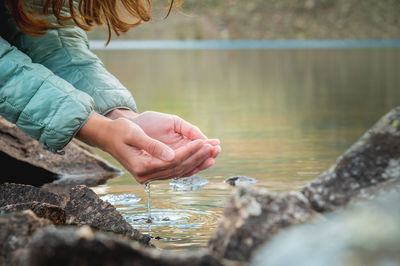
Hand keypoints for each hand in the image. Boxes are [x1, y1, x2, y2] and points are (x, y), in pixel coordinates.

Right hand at [76, 113, 213, 183]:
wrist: (107, 136)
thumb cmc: (120, 131)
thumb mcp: (134, 134)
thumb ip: (152, 146)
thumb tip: (171, 155)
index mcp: (141, 167)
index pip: (172, 161)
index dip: (189, 152)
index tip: (204, 142)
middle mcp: (146, 176)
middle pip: (178, 168)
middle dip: (197, 157)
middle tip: (214, 147)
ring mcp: (149, 176)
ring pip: (178, 171)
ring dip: (196, 163)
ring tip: (213, 154)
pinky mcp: (152, 172)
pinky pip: (174, 171)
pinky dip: (189, 166)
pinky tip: (201, 160)